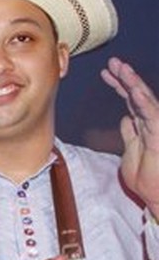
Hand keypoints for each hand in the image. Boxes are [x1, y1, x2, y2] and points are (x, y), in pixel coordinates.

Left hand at [101, 58, 158, 216]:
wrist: (158, 197)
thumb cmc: (147, 179)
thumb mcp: (130, 153)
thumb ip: (129, 135)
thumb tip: (126, 119)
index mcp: (143, 127)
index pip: (130, 101)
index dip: (119, 85)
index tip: (106, 72)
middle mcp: (152, 124)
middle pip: (137, 96)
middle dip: (125, 78)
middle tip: (113, 62)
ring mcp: (157, 129)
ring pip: (145, 101)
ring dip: (133, 83)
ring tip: (122, 68)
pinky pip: (151, 116)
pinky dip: (143, 102)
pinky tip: (135, 90)